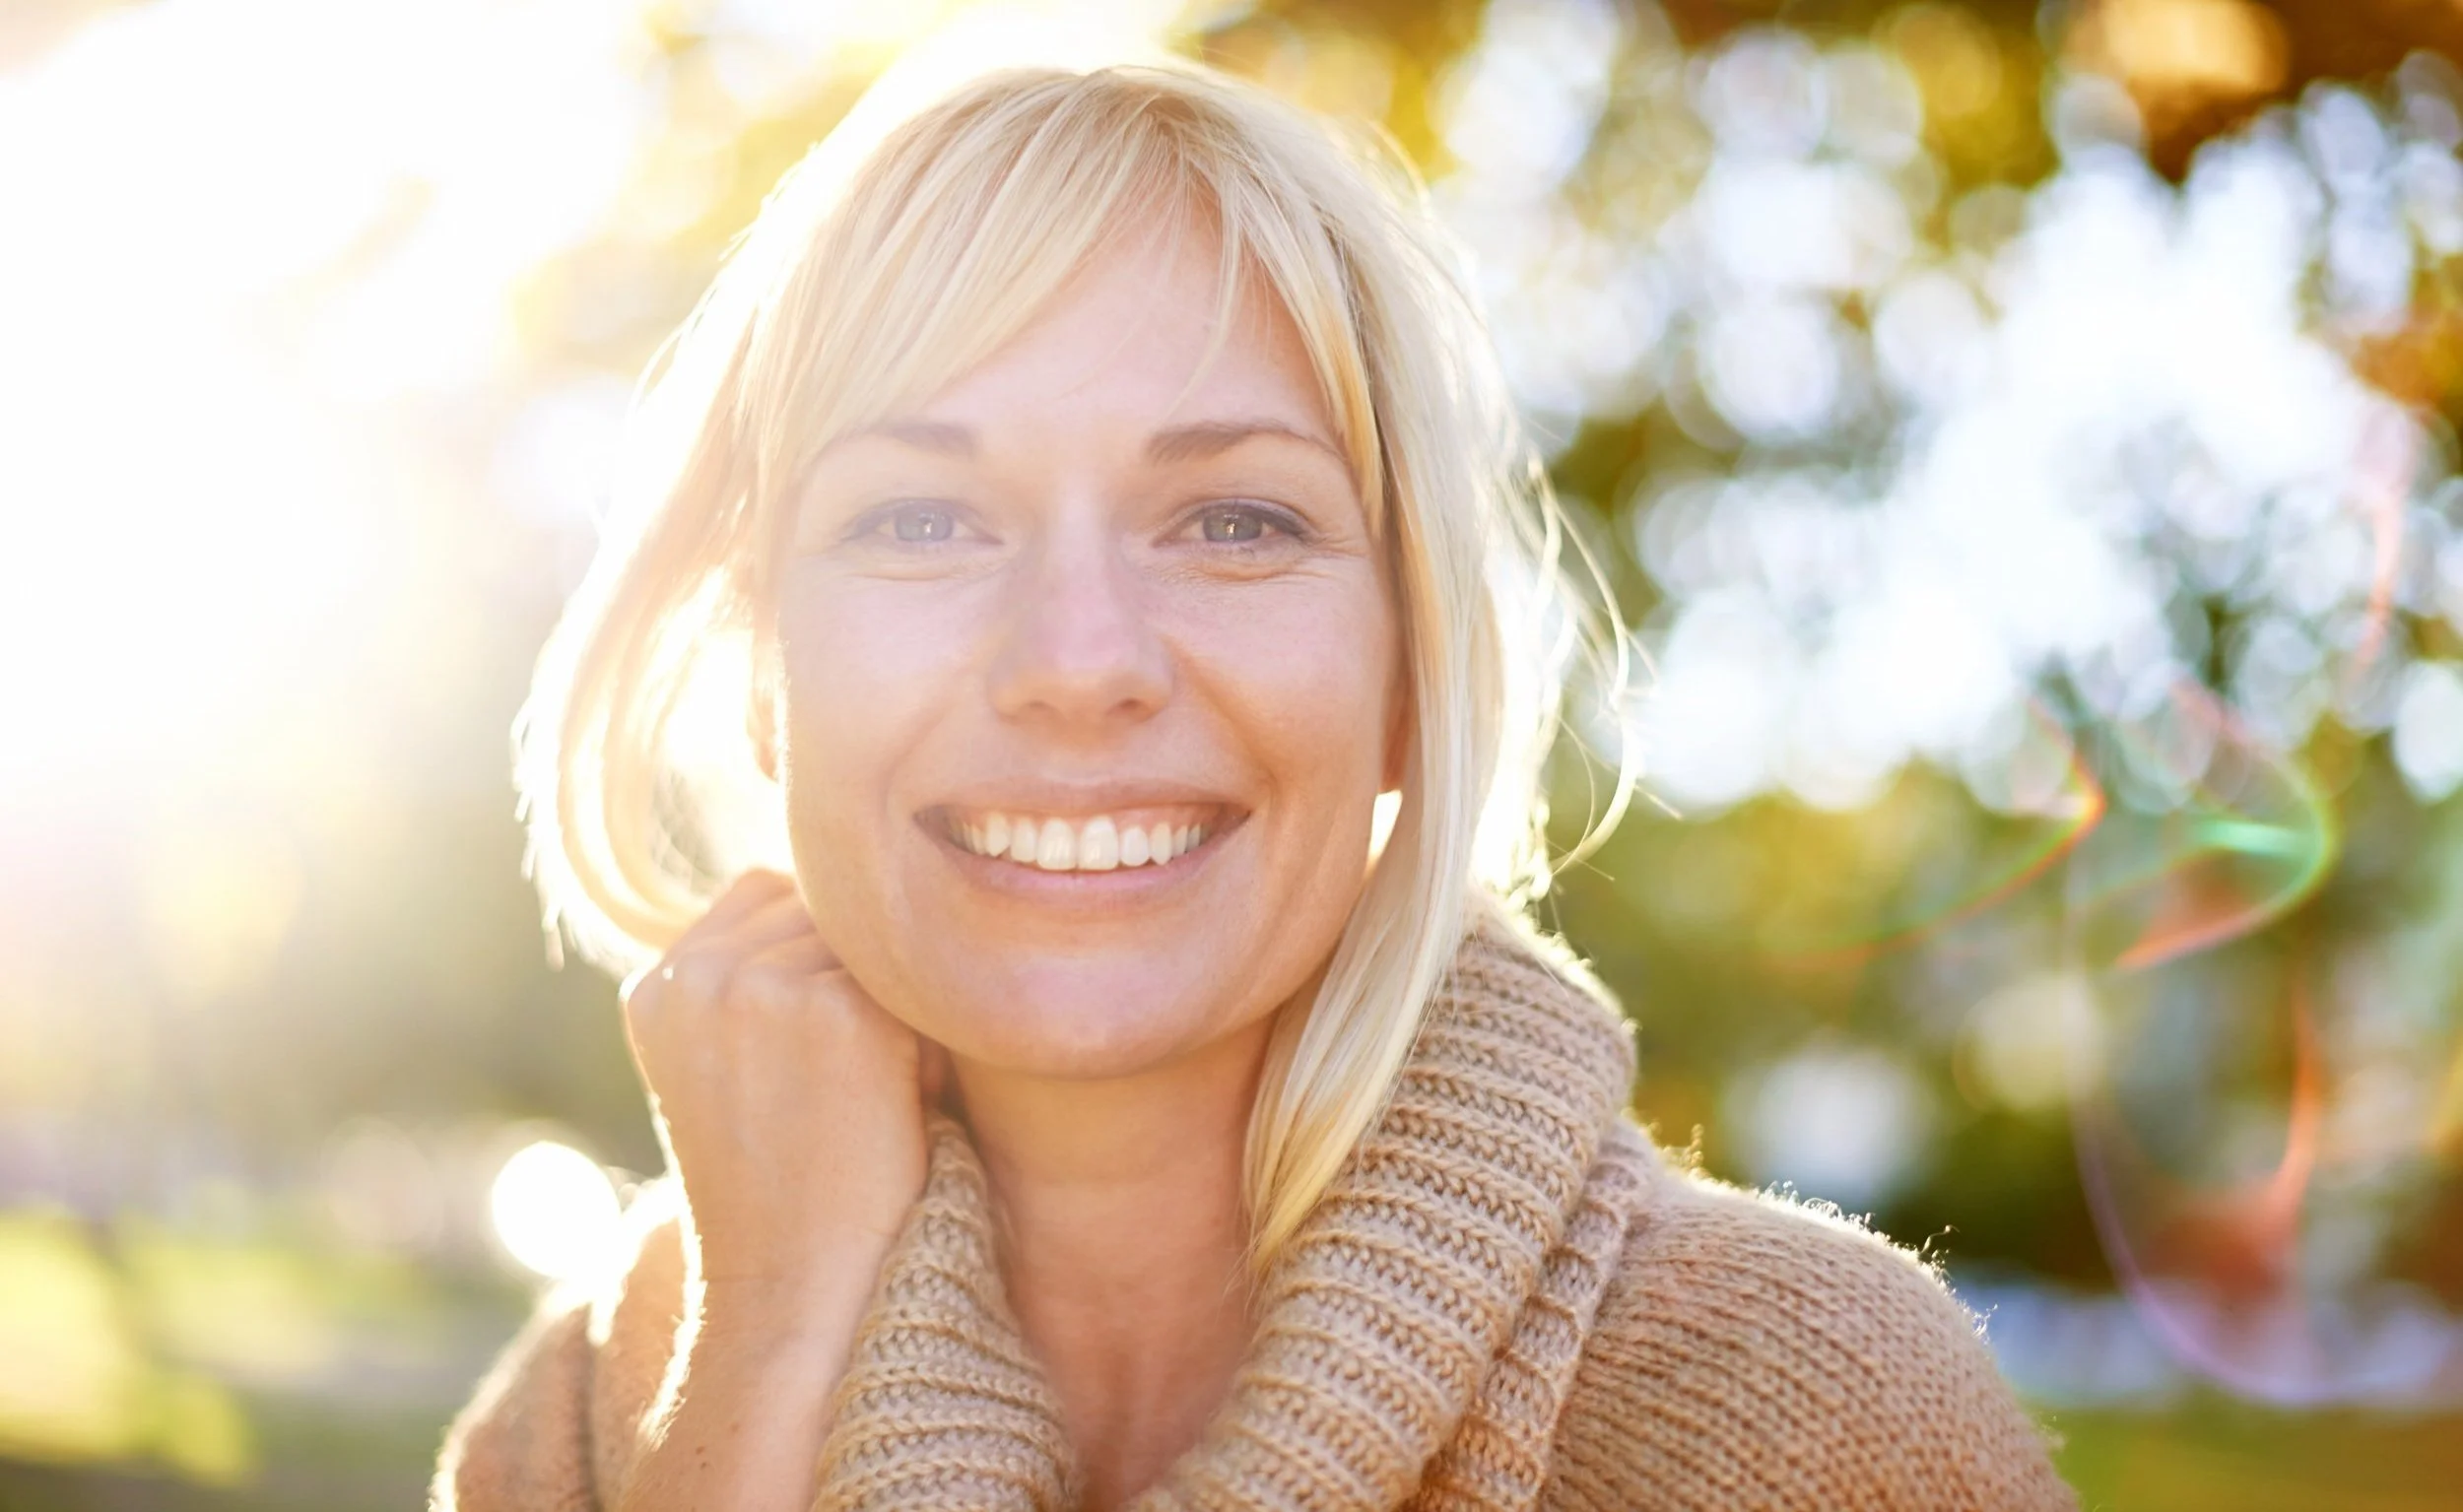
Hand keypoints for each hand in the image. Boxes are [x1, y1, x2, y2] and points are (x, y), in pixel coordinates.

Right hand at [612, 870, 939, 1511]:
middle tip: (839, 1081)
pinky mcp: (832, 1009)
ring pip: (867, 941)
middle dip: (850, 974)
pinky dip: (923, 1043)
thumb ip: (749, 974)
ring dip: (888, 1002)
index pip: (762, 893)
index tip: (816, 1045)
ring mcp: (759, 985)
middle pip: (819, 905)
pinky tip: (893, 1106)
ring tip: (862, 1094)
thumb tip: (835, 882)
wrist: (794, 1284)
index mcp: (655, 987)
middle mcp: (694, 974)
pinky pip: (914, 985)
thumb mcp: (722, 1064)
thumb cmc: (781, 1181)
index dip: (814, 953)